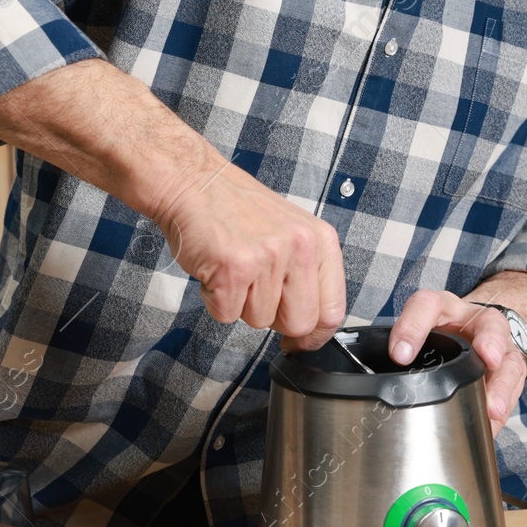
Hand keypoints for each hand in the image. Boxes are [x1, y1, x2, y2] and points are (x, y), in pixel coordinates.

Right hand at [157, 160, 346, 349]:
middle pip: (299, 324)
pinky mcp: (234, 268)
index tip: (298, 342)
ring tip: (233, 269)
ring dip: (239, 304)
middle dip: (273, 320)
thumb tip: (310, 329)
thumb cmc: (237, 211)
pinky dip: (214, 300)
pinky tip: (216, 270)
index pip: (332, 310)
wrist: (195, 184)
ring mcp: (268, 257)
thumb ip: (305, 275)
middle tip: (255, 291)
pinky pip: (226, 314)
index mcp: (320, 240)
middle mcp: (300, 247)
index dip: (314, 336)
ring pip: (259, 321)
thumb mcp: (290, 233)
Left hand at [387, 290, 526, 435]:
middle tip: (487, 357)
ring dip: (501, 385)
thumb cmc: (440, 330)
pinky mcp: (510, 370)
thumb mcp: (415, 328)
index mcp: (443, 307)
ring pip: (509, 361)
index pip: (427, 305)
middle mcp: (477, 322)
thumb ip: (402, 343)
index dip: (414, 327)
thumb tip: (389, 370)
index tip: (400, 355)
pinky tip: (492, 423)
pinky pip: (513, 389)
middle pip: (490, 324)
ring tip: (493, 408)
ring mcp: (499, 347)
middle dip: (491, 341)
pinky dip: (502, 407)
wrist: (471, 328)